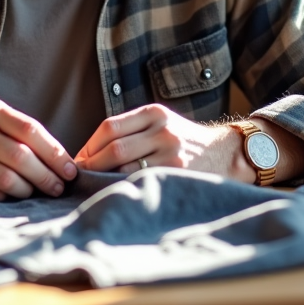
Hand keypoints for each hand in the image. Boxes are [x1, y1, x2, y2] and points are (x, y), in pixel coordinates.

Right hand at [0, 97, 76, 200]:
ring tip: (37, 192)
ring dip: (29, 190)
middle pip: (21, 157)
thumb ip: (26, 136)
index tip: (71, 170)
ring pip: (8, 179)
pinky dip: (7, 197)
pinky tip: (12, 196)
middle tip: (59, 188)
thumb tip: (65, 164)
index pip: (31, 130)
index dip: (55, 153)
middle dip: (46, 176)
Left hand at [74, 104, 241, 176]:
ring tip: (93, 186)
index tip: (79, 160)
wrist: (225, 154)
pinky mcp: (176, 172)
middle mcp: (162, 129)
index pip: (109, 127)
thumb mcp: (162, 123)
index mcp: (154, 113)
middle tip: (79, 176)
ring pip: (124, 166)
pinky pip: (140, 180)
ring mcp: (170, 152)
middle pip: (114, 147)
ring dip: (103, 177)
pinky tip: (115, 191)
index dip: (89, 146)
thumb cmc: (184, 141)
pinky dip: (122, 186)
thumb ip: (132, 130)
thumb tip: (89, 153)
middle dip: (92, 164)